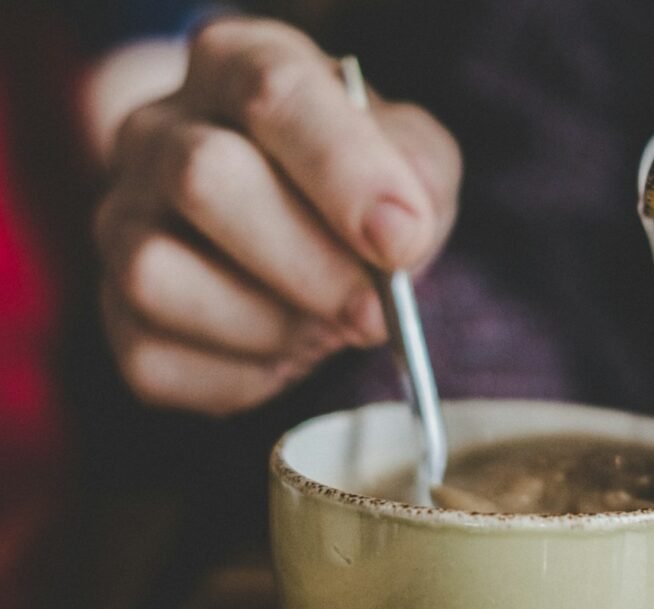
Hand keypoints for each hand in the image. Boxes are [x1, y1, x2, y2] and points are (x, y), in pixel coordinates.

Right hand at [94, 16, 460, 415]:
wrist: (312, 241)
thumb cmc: (362, 189)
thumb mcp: (412, 160)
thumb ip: (417, 180)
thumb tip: (397, 235)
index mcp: (235, 66)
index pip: (273, 92)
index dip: (343, 172)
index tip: (401, 241)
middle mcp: (158, 132)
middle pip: (202, 178)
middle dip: (308, 263)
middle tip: (375, 311)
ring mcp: (121, 221)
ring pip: (155, 274)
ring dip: (268, 325)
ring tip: (326, 328)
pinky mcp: (115, 313)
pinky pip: (153, 358)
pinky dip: (241, 375)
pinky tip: (285, 352)